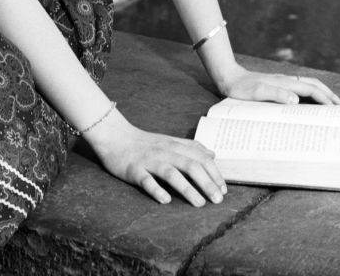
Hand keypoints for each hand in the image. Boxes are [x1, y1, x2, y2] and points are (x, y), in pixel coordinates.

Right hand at [83, 112, 226, 206]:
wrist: (115, 136)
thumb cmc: (146, 143)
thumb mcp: (170, 141)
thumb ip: (191, 147)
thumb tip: (212, 155)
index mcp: (175, 146)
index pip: (200, 158)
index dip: (214, 173)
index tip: (223, 190)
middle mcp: (165, 152)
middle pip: (190, 165)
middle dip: (206, 182)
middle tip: (218, 200)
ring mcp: (149, 160)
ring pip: (171, 172)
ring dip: (187, 188)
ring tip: (199, 204)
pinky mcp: (133, 169)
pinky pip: (145, 180)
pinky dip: (156, 189)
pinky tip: (165, 200)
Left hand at [221, 65, 339, 104]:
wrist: (228, 79)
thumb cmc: (240, 88)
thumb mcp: (256, 92)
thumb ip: (275, 94)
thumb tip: (296, 100)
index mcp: (285, 83)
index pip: (312, 90)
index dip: (326, 99)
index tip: (337, 110)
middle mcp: (287, 81)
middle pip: (314, 85)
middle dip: (330, 95)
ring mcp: (282, 83)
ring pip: (308, 86)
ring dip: (322, 94)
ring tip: (332, 106)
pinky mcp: (277, 87)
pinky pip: (300, 90)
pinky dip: (310, 96)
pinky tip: (309, 105)